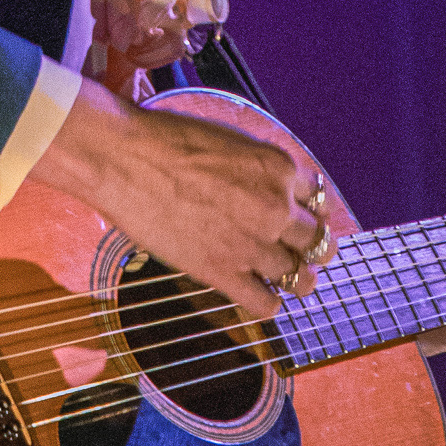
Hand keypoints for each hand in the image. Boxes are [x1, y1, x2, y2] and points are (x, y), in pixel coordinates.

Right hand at [36, 80, 327, 319]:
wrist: (125, 158)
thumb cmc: (168, 141)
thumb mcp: (231, 141)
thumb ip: (258, 169)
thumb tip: (264, 188)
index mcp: (279, 168)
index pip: (320, 201)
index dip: (314, 215)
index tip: (305, 222)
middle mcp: (276, 207)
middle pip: (318, 242)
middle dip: (313, 250)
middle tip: (304, 255)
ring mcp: (252, 243)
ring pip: (300, 278)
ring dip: (297, 281)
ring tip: (288, 281)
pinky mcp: (223, 271)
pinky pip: (265, 304)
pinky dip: (267, 304)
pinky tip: (257, 296)